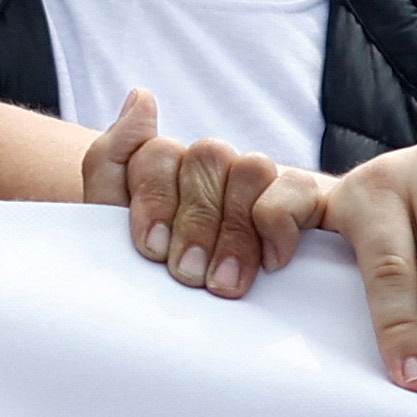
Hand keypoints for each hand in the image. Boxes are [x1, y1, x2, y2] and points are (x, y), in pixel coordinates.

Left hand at [84, 88, 294, 297]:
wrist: (208, 320)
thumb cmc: (160, 272)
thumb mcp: (118, 225)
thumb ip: (112, 158)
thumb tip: (142, 96)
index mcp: (169, 169)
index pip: (156, 153)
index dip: (153, 198)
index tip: (152, 248)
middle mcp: (215, 167)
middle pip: (206, 158)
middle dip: (195, 223)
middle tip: (189, 273)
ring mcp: (260, 182)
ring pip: (250, 168)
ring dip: (235, 228)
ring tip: (224, 282)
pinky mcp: (304, 204)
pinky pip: (296, 189)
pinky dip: (280, 223)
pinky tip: (270, 262)